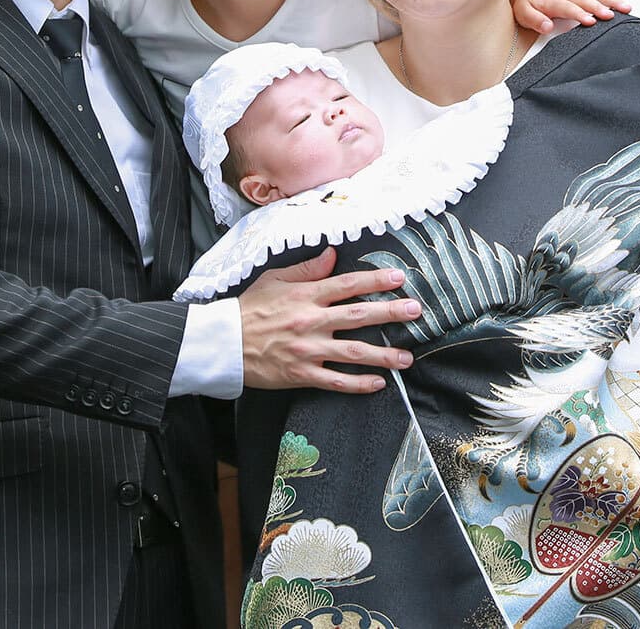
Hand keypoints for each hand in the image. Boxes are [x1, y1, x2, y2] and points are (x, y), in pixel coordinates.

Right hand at [238, 248, 418, 393]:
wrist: (224, 343)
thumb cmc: (248, 309)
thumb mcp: (274, 279)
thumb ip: (307, 270)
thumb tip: (332, 255)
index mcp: (305, 296)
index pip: (348, 285)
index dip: (376, 280)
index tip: (399, 277)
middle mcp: (311, 321)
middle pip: (359, 315)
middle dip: (391, 313)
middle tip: (416, 311)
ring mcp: (308, 350)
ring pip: (353, 352)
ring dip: (384, 355)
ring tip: (407, 357)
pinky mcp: (302, 374)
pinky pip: (336, 381)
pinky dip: (358, 384)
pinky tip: (378, 383)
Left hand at [512, 0, 628, 32]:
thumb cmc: (525, 6)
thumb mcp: (523, 13)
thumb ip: (534, 20)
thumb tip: (547, 27)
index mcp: (552, 1)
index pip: (567, 7)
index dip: (579, 14)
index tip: (590, 21)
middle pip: (585, 0)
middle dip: (598, 7)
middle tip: (611, 16)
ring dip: (611, 1)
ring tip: (627, 9)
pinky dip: (612, 0)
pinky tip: (625, 8)